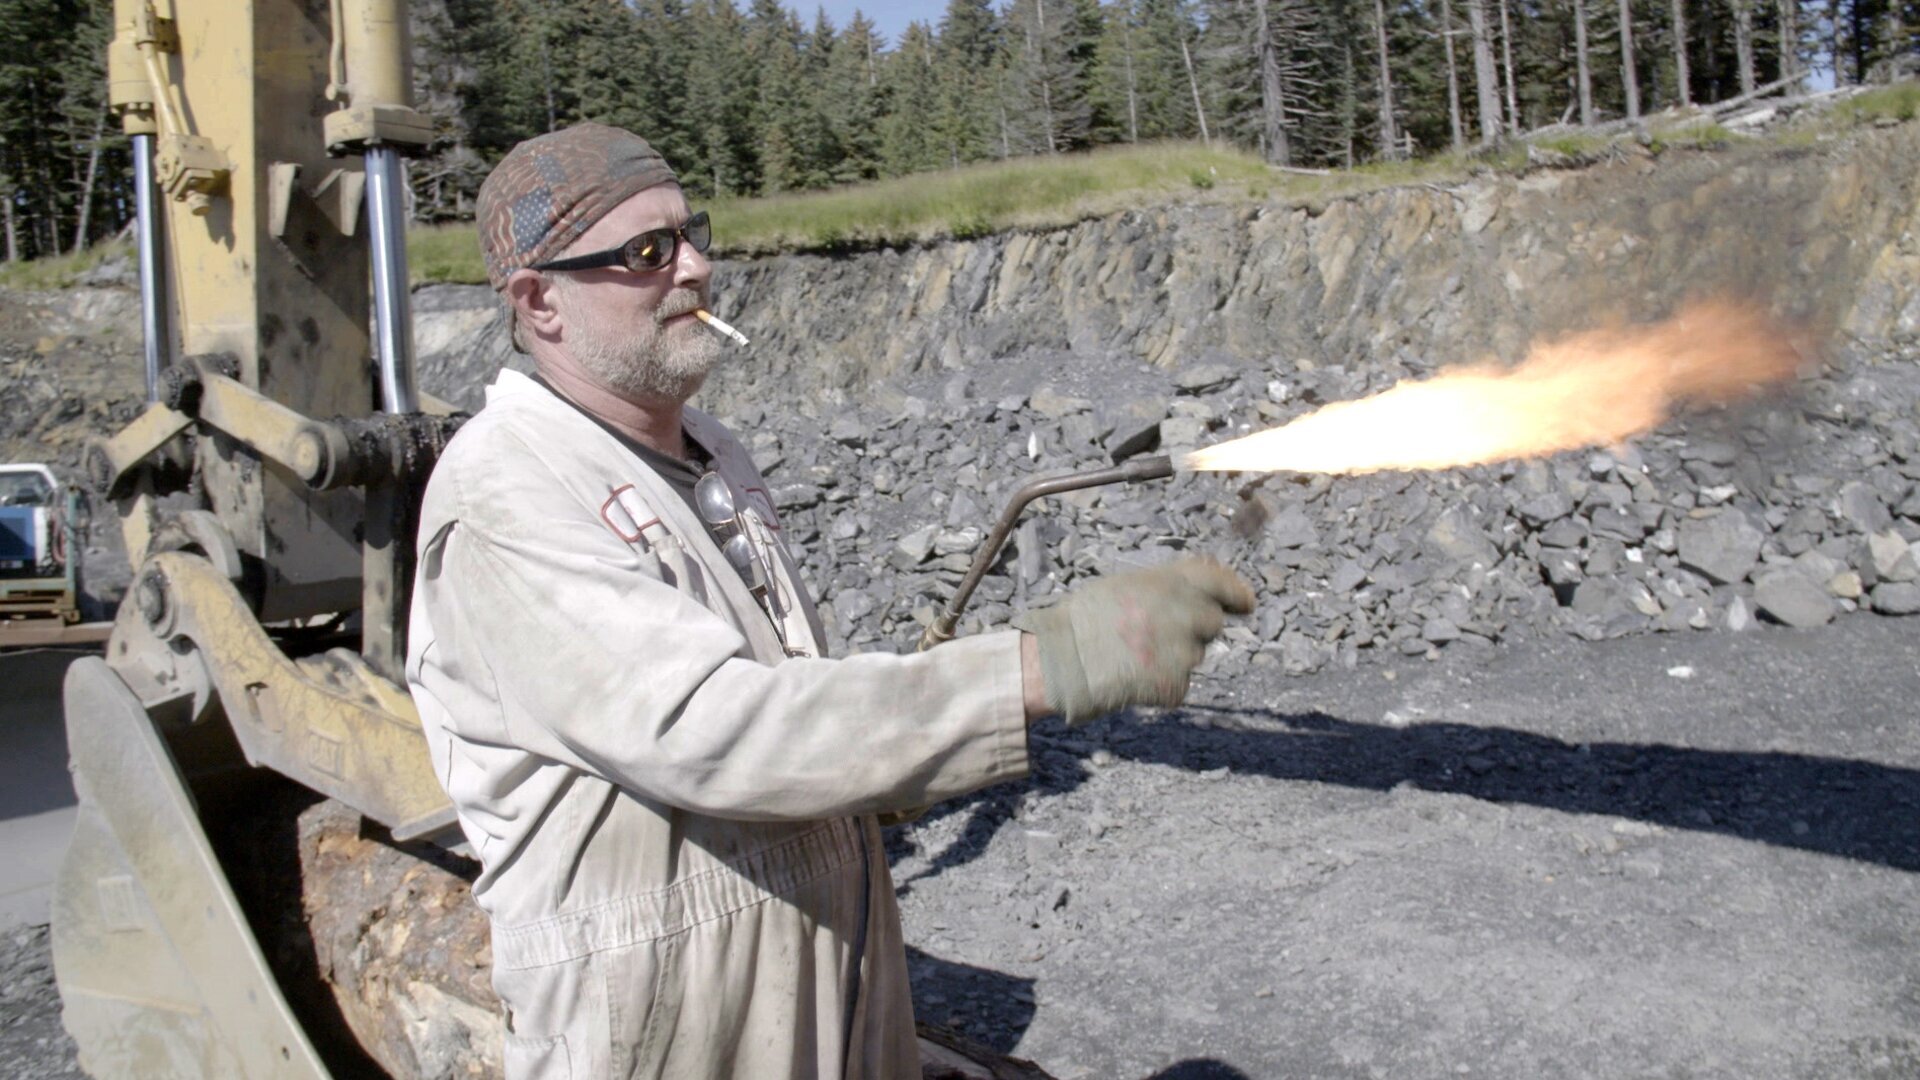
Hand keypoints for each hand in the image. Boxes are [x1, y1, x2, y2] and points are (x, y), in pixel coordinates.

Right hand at [1014, 557, 1255, 725]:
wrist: (1062, 660)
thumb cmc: (1086, 619)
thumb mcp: (1128, 586)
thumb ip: (1169, 584)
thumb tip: (1209, 588)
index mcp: (1171, 583)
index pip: (1219, 581)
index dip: (1236, 592)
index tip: (1245, 603)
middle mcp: (1185, 614)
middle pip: (1212, 622)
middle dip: (1193, 628)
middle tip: (1156, 634)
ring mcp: (1183, 652)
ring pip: (1194, 655)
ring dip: (1173, 657)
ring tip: (1133, 655)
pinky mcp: (1175, 686)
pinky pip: (1178, 685)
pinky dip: (1160, 684)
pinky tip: (1133, 677)